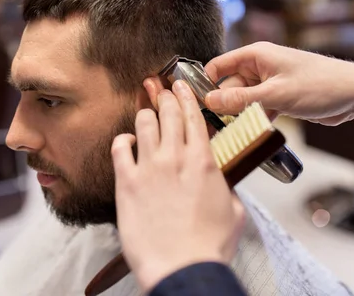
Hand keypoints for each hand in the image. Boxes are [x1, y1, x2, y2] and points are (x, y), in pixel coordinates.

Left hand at [111, 80, 244, 291]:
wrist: (181, 267)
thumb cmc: (208, 246)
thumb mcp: (234, 213)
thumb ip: (227, 189)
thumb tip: (222, 182)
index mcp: (203, 162)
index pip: (194, 117)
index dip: (186, 97)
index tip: (181, 86)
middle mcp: (175, 158)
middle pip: (168, 113)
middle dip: (165, 96)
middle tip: (161, 89)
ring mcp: (149, 168)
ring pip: (144, 123)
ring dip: (146, 113)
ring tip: (146, 110)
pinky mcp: (126, 182)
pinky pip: (119, 148)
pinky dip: (123, 140)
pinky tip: (127, 141)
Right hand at [203, 42, 353, 139]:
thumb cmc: (320, 85)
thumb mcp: (275, 94)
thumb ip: (240, 100)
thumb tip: (209, 101)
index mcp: (256, 55)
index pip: (218, 66)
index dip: (205, 84)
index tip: (195, 104)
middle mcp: (260, 67)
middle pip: (229, 87)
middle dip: (223, 106)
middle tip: (215, 129)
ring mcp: (270, 83)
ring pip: (243, 100)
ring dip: (240, 116)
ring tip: (233, 134)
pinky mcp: (279, 97)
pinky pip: (258, 108)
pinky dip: (255, 120)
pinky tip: (253, 133)